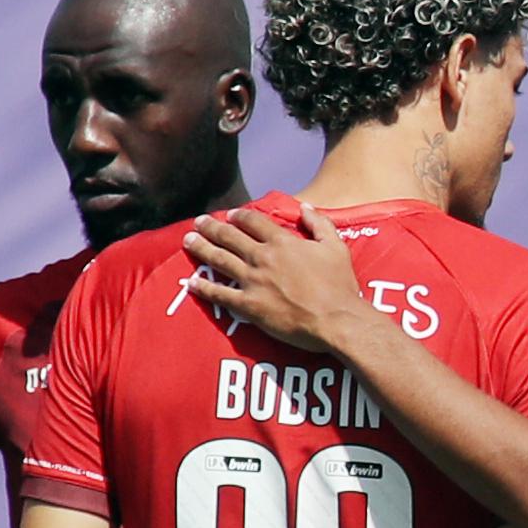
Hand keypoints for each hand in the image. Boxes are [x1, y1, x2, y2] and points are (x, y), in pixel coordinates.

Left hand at [183, 206, 367, 353]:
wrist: (337, 320)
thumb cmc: (340, 285)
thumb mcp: (335, 247)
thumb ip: (319, 224)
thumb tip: (305, 207)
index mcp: (282, 242)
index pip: (253, 221)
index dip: (239, 216)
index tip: (230, 215)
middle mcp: (262, 257)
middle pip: (229, 237)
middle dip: (211, 227)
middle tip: (199, 222)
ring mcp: (253, 281)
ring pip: (219, 260)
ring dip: (201, 248)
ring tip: (188, 240)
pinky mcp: (249, 305)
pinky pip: (220, 294)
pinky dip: (204, 288)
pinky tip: (192, 282)